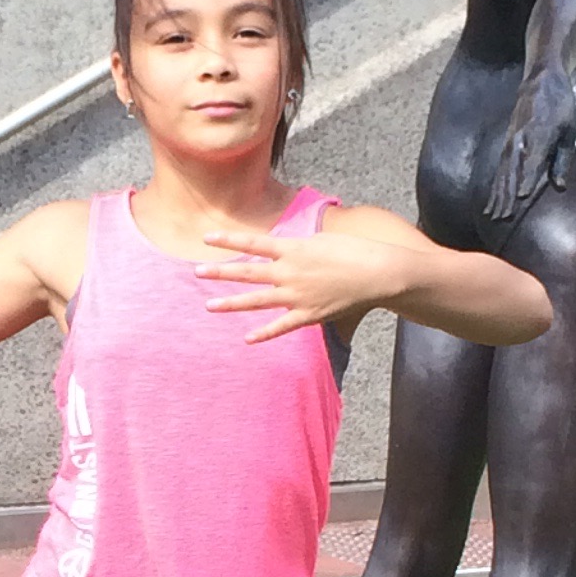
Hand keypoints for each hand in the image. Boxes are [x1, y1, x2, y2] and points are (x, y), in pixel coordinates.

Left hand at [197, 216, 414, 342]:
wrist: (379, 273)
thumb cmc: (355, 251)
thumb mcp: (322, 240)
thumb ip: (298, 248)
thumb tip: (285, 251)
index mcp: (294, 250)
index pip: (254, 243)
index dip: (230, 240)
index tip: (207, 238)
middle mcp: (290, 273)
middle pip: (248, 273)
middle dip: (221, 273)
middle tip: (197, 272)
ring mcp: (297, 296)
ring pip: (258, 301)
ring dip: (232, 304)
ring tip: (209, 306)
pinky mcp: (309, 315)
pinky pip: (281, 327)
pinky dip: (264, 333)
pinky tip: (247, 338)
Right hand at [484, 66, 575, 226]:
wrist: (540, 81)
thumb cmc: (561, 106)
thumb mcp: (568, 130)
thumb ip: (562, 160)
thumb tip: (560, 186)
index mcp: (540, 136)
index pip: (532, 162)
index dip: (527, 179)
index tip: (521, 197)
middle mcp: (521, 140)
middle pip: (513, 172)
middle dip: (508, 195)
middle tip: (504, 218)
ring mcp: (511, 142)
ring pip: (502, 174)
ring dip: (498, 196)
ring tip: (494, 216)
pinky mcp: (506, 145)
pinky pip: (499, 170)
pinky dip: (494, 187)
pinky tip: (490, 203)